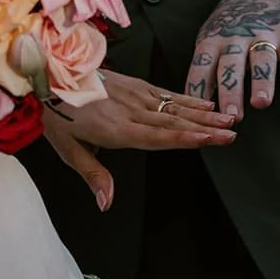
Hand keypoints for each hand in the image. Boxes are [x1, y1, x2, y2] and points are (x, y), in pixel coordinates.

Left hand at [43, 70, 236, 210]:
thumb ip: (93, 175)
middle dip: (206, 127)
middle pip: (174, 121)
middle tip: (233, 131)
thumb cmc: (56, 115)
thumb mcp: (68, 150)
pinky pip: (165, 92)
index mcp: (117, 130)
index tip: (212, 138)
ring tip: (228, 116)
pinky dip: (187, 97)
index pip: (159, 137)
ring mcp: (134, 94)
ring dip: (203, 112)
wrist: (47, 74)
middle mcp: (131, 111)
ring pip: (174, 105)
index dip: (187, 138)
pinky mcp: (133, 83)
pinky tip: (203, 102)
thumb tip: (107, 204)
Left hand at [187, 0, 279, 119]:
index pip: (202, 66)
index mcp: (214, 40)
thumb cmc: (231, 25)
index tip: (200, 114)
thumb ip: (205, 69)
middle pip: (232, 65)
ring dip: (261, 81)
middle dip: (231, 90)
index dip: (200, 88)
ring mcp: (265, 33)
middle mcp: (237, 37)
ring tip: (261, 103)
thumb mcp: (211, 39)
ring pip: (262, 59)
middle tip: (231, 115)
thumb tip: (193, 108)